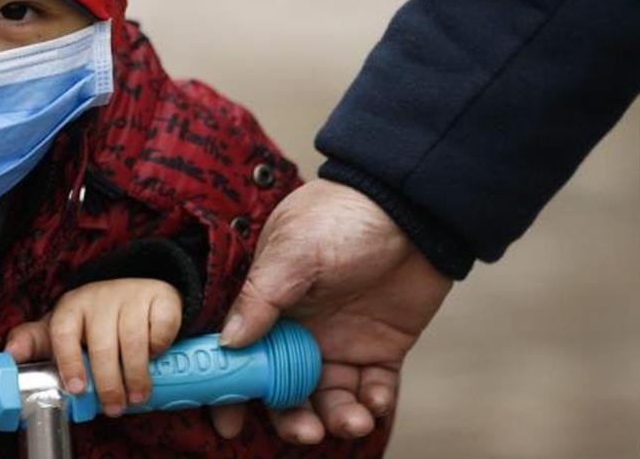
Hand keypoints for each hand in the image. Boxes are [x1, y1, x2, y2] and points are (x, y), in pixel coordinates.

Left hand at [4, 278, 181, 416]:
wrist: (137, 293)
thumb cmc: (95, 321)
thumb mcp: (65, 330)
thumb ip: (36, 342)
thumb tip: (10, 352)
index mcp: (71, 307)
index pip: (63, 332)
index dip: (69, 362)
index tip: (77, 389)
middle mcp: (99, 297)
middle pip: (102, 345)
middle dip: (108, 383)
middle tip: (114, 407)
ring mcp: (130, 295)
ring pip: (133, 341)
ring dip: (136, 375)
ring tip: (136, 396)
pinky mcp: (159, 296)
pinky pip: (160, 328)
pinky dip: (159, 348)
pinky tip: (154, 357)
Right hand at [213, 180, 452, 443]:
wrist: (411, 207)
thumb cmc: (342, 217)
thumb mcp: (293, 251)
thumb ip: (260, 297)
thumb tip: (229, 341)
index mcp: (269, 304)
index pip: (241, 354)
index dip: (232, 389)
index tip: (230, 422)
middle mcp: (300, 328)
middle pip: (284, 388)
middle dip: (291, 417)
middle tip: (306, 432)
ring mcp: (340, 340)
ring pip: (329, 398)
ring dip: (336, 418)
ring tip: (351, 422)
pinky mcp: (381, 348)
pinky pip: (373, 389)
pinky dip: (373, 404)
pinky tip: (374, 401)